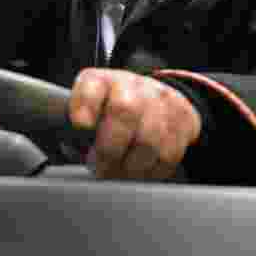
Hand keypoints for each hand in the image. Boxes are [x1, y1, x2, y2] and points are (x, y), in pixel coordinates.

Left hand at [69, 68, 201, 180]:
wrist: (157, 98)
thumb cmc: (113, 108)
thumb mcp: (90, 107)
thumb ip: (77, 122)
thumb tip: (71, 144)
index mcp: (104, 81)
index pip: (93, 84)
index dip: (86, 103)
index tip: (80, 124)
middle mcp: (134, 86)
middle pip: (125, 110)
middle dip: (109, 148)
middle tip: (99, 167)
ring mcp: (162, 101)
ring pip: (149, 140)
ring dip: (130, 167)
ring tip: (118, 174)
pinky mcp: (184, 121)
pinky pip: (169, 155)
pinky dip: (151, 171)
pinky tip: (138, 172)